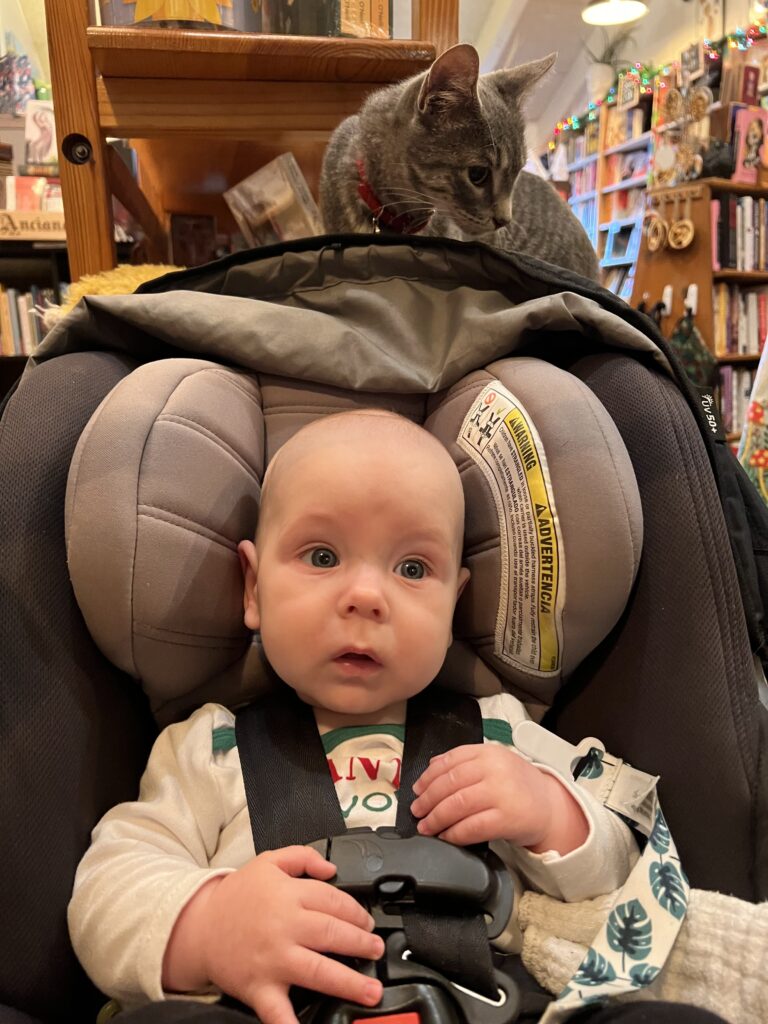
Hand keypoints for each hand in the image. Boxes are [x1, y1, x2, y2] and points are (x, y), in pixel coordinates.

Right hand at [162, 845, 383, 1023]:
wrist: (199, 928)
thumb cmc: (236, 897)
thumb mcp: (268, 862)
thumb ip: (303, 857)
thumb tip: (332, 868)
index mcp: (288, 896)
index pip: (334, 901)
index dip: (357, 912)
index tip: (367, 922)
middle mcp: (284, 927)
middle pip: (333, 935)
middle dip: (362, 944)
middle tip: (376, 950)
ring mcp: (274, 960)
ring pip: (319, 971)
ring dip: (349, 982)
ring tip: (371, 990)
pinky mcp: (260, 988)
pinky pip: (279, 1012)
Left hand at [410, 743, 587, 853]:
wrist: (550, 807)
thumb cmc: (518, 786)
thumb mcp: (494, 764)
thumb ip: (465, 763)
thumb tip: (432, 766)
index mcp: (489, 752)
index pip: (451, 760)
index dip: (429, 776)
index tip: (417, 789)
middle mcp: (495, 769)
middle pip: (450, 783)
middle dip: (428, 799)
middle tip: (417, 811)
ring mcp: (501, 793)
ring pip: (457, 805)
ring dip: (436, 818)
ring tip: (426, 826)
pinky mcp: (507, 819)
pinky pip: (472, 827)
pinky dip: (454, 834)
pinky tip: (446, 837)